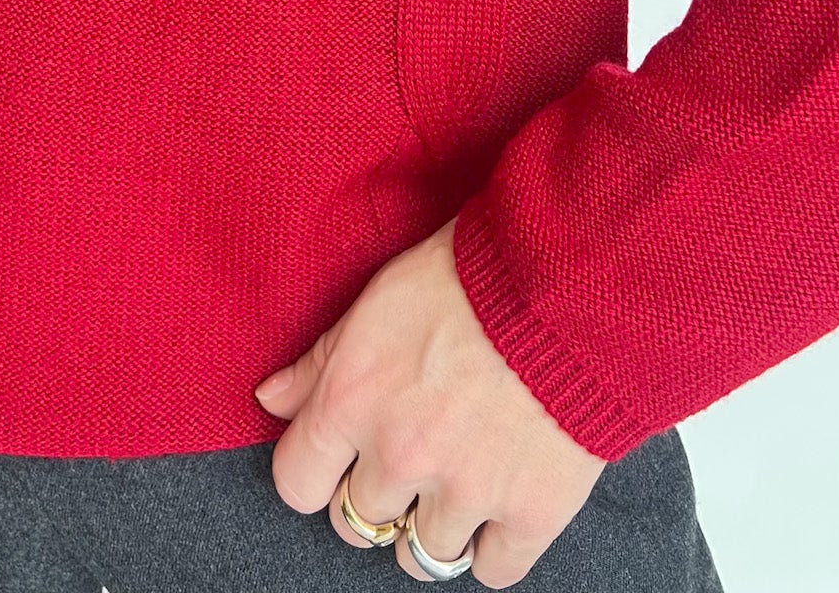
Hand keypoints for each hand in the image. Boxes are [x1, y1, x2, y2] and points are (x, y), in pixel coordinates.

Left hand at [253, 216, 606, 586]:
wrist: (568, 282)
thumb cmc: (470, 275)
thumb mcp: (377, 299)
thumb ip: (320, 360)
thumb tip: (271, 399)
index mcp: (352, 403)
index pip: (297, 484)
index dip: (317, 472)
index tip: (339, 459)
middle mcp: (399, 457)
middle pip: (359, 523)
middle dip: (379, 493)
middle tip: (410, 459)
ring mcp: (465, 492)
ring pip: (422, 555)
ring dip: (432, 525)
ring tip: (454, 484)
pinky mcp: (530, 512)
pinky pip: (493, 571)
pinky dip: (493, 548)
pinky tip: (498, 509)